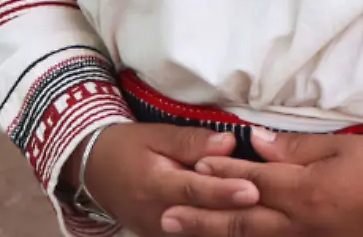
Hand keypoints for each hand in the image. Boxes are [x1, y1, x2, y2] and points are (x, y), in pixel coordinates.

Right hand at [75, 125, 259, 236]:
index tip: (252, 189)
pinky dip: (218, 229)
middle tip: (267, 204)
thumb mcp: (156, 136)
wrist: (95, 172)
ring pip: (202, 233)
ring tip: (263, 213)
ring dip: (230, 223)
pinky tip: (245, 221)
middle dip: (235, 213)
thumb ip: (192, 142)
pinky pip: (196, 236)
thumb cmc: (128, 148)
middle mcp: (159, 216)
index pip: (195, 190)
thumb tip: (228, 142)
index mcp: (155, 185)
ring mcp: (161, 233)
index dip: (224, 191)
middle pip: (204, 218)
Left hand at [160, 129, 362, 236]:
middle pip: (244, 223)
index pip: (252, 182)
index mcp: (308, 193)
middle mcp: (306, 227)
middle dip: (203, 219)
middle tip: (165, 217)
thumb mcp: (346, 148)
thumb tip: (255, 144)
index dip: (220, 175)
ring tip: (187, 233)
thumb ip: (297, 150)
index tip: (191, 168)